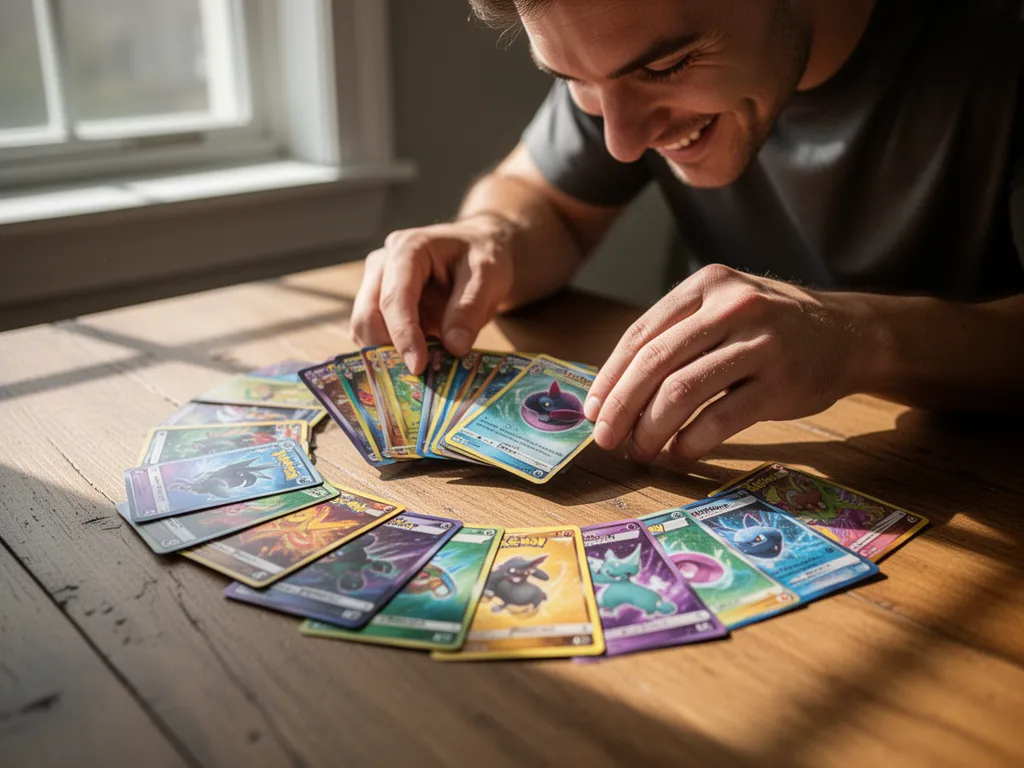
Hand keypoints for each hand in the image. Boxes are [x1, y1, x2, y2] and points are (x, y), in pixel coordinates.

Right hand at [351, 214, 514, 373]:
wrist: (479, 249)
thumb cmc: (482, 256)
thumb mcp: (488, 276)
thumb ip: (469, 309)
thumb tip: (453, 348)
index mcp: (407, 249)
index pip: (394, 298)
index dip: (403, 335)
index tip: (417, 366)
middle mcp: (382, 265)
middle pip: (367, 316)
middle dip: (387, 350)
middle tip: (416, 377)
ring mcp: (376, 285)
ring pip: (364, 329)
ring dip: (386, 355)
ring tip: (421, 371)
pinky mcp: (379, 305)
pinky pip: (374, 335)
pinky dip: (390, 354)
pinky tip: (416, 362)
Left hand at [584, 264, 868, 463]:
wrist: (850, 332)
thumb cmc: (772, 327)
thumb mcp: (725, 307)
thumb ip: (678, 337)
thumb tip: (615, 393)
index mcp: (706, 285)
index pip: (641, 335)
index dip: (610, 377)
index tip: (592, 411)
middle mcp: (731, 306)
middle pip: (655, 363)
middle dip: (621, 407)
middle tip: (606, 440)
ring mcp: (760, 343)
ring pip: (682, 391)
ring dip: (651, 429)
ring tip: (641, 451)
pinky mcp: (782, 382)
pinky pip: (721, 418)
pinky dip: (691, 442)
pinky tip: (680, 454)